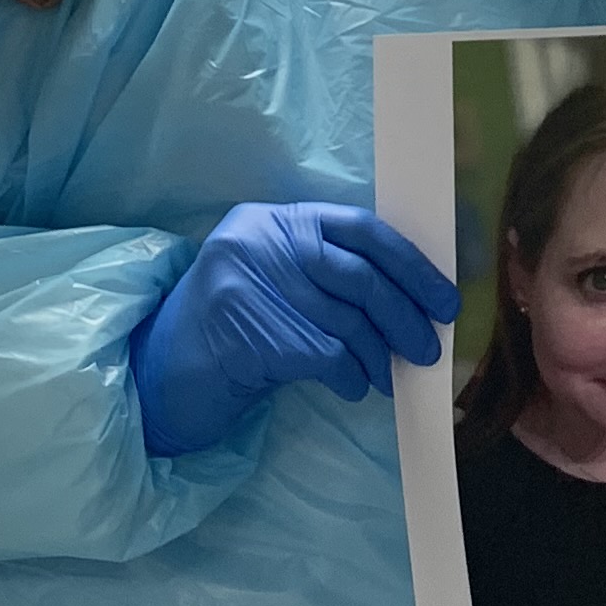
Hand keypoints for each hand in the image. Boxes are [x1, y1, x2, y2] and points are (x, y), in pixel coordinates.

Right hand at [126, 204, 461, 455]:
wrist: (163, 375)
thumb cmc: (235, 329)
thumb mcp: (279, 282)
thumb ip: (330, 273)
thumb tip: (415, 294)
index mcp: (273, 219)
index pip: (361, 228)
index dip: (410, 265)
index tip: (442, 297)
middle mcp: (260, 242)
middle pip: (360, 276)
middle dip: (405, 315)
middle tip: (428, 347)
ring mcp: (251, 284)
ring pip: (348, 320)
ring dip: (379, 355)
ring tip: (388, 375)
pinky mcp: (250, 331)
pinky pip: (328, 354)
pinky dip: (351, 376)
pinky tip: (353, 386)